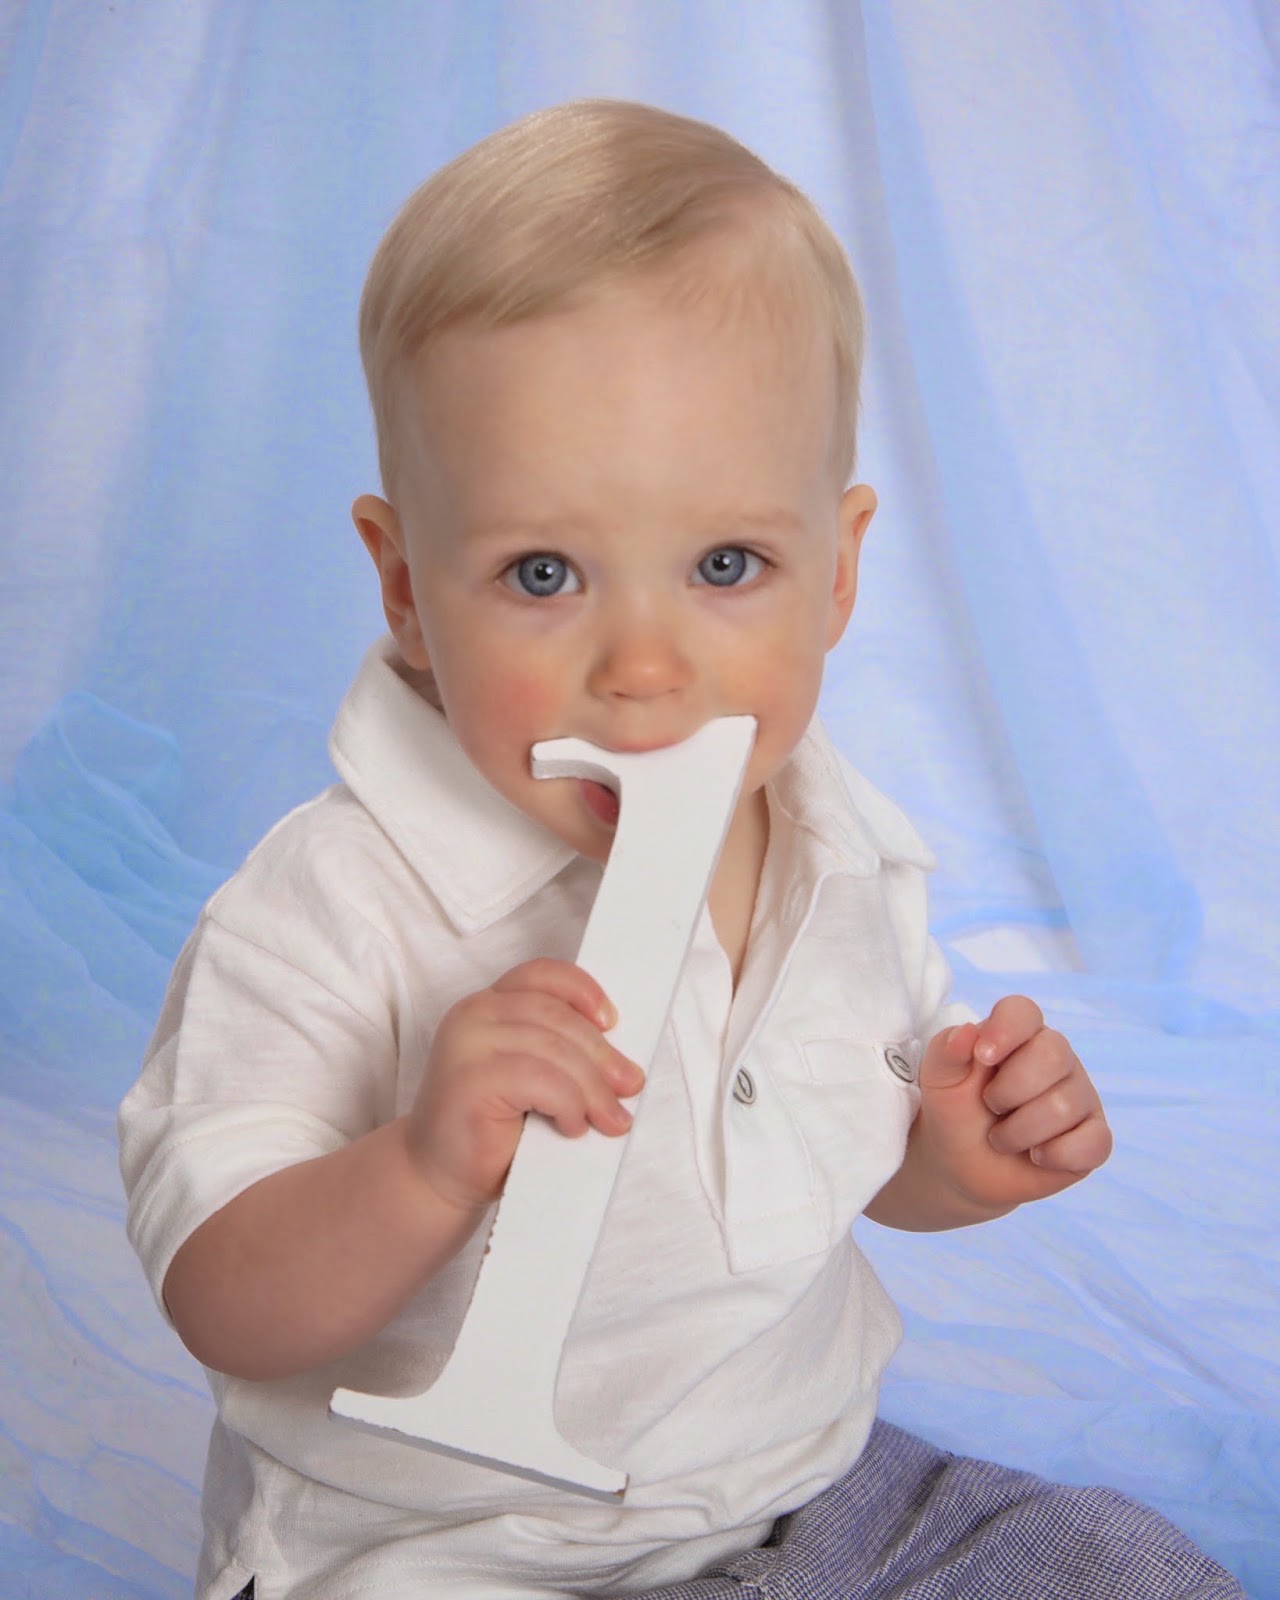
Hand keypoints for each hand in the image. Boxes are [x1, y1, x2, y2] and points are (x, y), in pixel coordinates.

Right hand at [407, 959, 643, 1211]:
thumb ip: (559, 1051)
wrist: (438, 1176)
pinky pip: (541, 1080)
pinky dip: (568, 1104)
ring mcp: (467, 1044)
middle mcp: (473, 1014)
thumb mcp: (530, 1075)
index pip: (542, 976)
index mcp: (488, 1004)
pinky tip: (572, 1125)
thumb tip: (622, 1061)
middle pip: (556, 1016)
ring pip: (554, 1049)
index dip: (583, 991)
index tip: (612, 1022)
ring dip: (592, 1088)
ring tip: (609, 1119)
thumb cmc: (490, 1129)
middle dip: (602, 1055)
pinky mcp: (470, 1080)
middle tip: (629, 1087)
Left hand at [915, 996, 1111, 1215]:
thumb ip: (946, 1051)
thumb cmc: (955, 1111)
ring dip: (1019, 1132)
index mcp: (1019, 1035)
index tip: (982, 1057)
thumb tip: (968, 1030)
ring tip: (1002, 1138)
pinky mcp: (1094, 1137)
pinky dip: (1057, 1155)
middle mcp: (1057, 1059)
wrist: (962, 1165)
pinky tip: (1037, 1156)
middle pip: (1053, 1054)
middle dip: (1010, 1090)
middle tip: (991, 1106)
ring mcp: (1080, 1097)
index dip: (1005, 1030)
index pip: (1024, 1012)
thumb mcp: (938, 1080)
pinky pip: (1094, 1142)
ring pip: (1065, 1105)